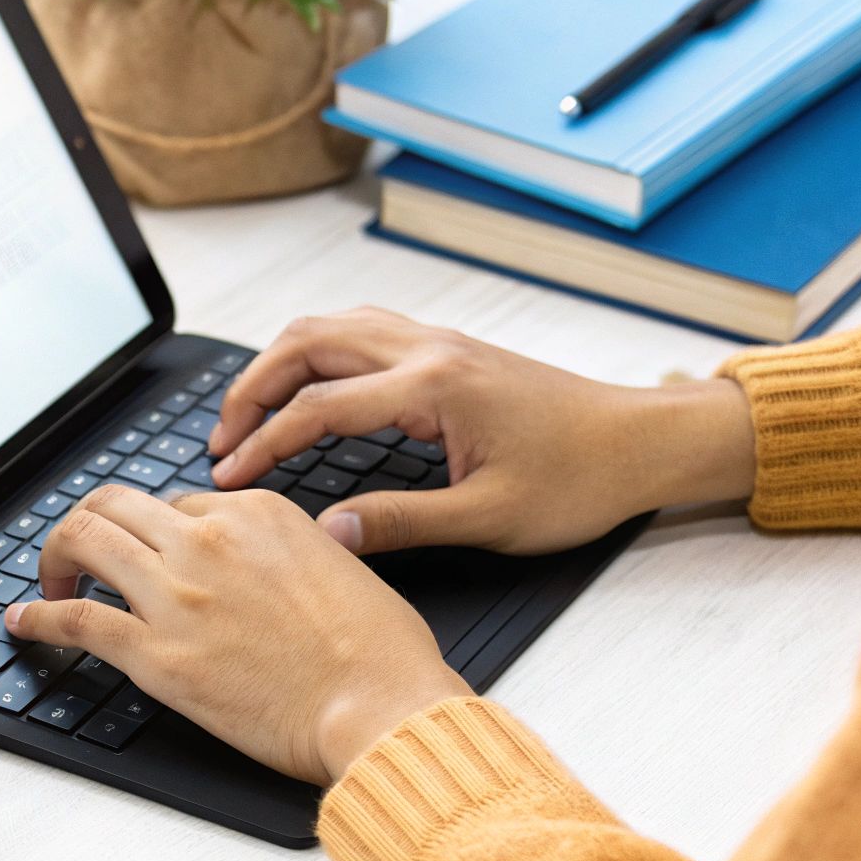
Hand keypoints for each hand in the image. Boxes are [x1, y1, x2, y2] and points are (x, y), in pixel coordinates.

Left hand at [6, 485, 469, 784]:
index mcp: (255, 512)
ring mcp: (176, 594)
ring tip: (49, 579)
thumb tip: (267, 558)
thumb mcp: (339, 562)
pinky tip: (24, 622)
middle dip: (88, 522)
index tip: (150, 555)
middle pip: (116, 504)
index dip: (158, 532)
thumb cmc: (378, 651)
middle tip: (79, 552)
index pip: (178, 504)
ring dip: (55, 556)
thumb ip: (290, 547)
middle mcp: (207, 540)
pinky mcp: (156, 653)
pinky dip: (39, 615)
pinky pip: (76, 617)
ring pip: (83, 541)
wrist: (379, 707)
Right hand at [207, 308, 755, 554]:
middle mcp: (427, 349)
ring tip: (247, 414)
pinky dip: (311, 354)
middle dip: (250, 389)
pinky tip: (303, 389)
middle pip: (306, 344)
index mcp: (433, 387)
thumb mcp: (491, 517)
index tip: (229, 478)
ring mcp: (435, 341)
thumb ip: (404, 523)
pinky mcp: (443, 348)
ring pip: (328, 327)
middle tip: (220, 440)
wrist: (641, 441)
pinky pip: (356, 330)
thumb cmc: (580, 480)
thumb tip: (330, 533)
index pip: (318, 407)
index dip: (262, 443)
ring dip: (277, 364)